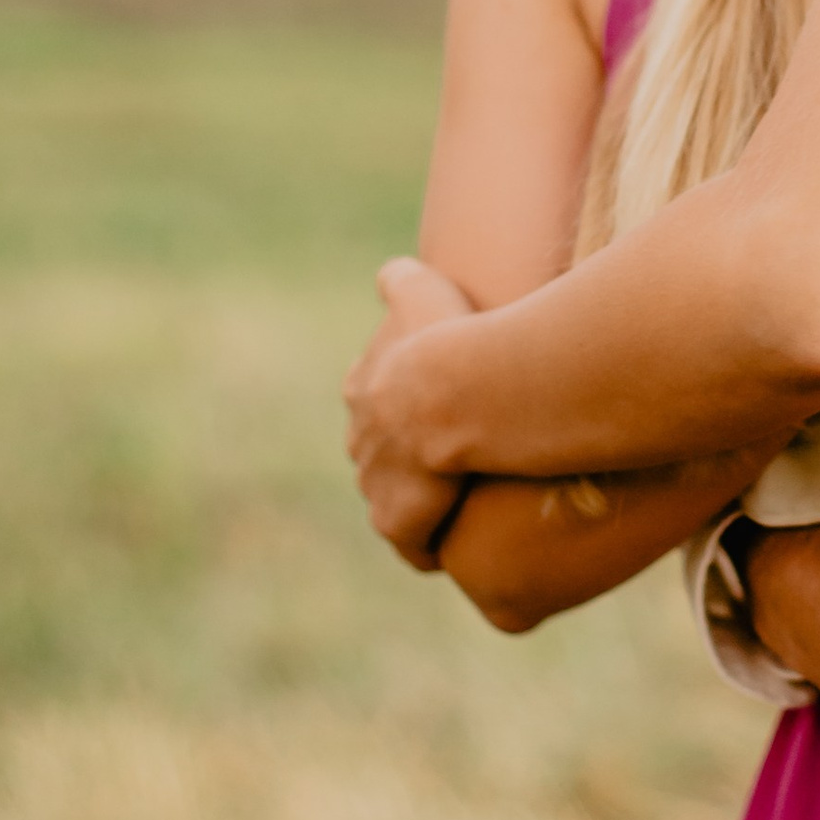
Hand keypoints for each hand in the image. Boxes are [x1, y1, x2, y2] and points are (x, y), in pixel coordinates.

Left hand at [345, 256, 475, 565]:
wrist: (452, 394)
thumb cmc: (443, 337)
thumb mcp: (421, 290)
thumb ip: (401, 281)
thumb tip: (390, 274)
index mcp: (364, 390)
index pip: (376, 403)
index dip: (405, 408)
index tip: (436, 412)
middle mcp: (360, 440)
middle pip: (380, 455)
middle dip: (406, 460)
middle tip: (453, 460)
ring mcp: (375, 484)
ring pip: (394, 499)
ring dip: (420, 504)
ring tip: (459, 505)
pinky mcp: (397, 523)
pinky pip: (414, 545)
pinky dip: (431, 545)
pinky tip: (455, 543)